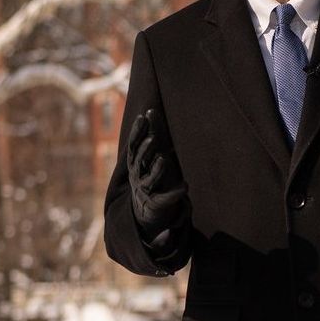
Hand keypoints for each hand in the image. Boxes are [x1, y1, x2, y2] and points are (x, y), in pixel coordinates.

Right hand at [127, 108, 187, 243]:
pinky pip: (165, 199)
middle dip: (145, 150)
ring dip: (156, 170)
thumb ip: (150, 134)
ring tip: (164, 159)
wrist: (145, 210)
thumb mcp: (149, 156)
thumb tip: (150, 110)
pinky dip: (175, 194)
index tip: (142, 117)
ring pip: (150, 179)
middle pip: (139, 161)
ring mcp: (146, 190)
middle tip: (153, 139)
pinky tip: (185, 187)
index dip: (137, 132)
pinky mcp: (156, 204)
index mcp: (136, 162)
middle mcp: (138, 175)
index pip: (134, 145)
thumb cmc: (149, 175)